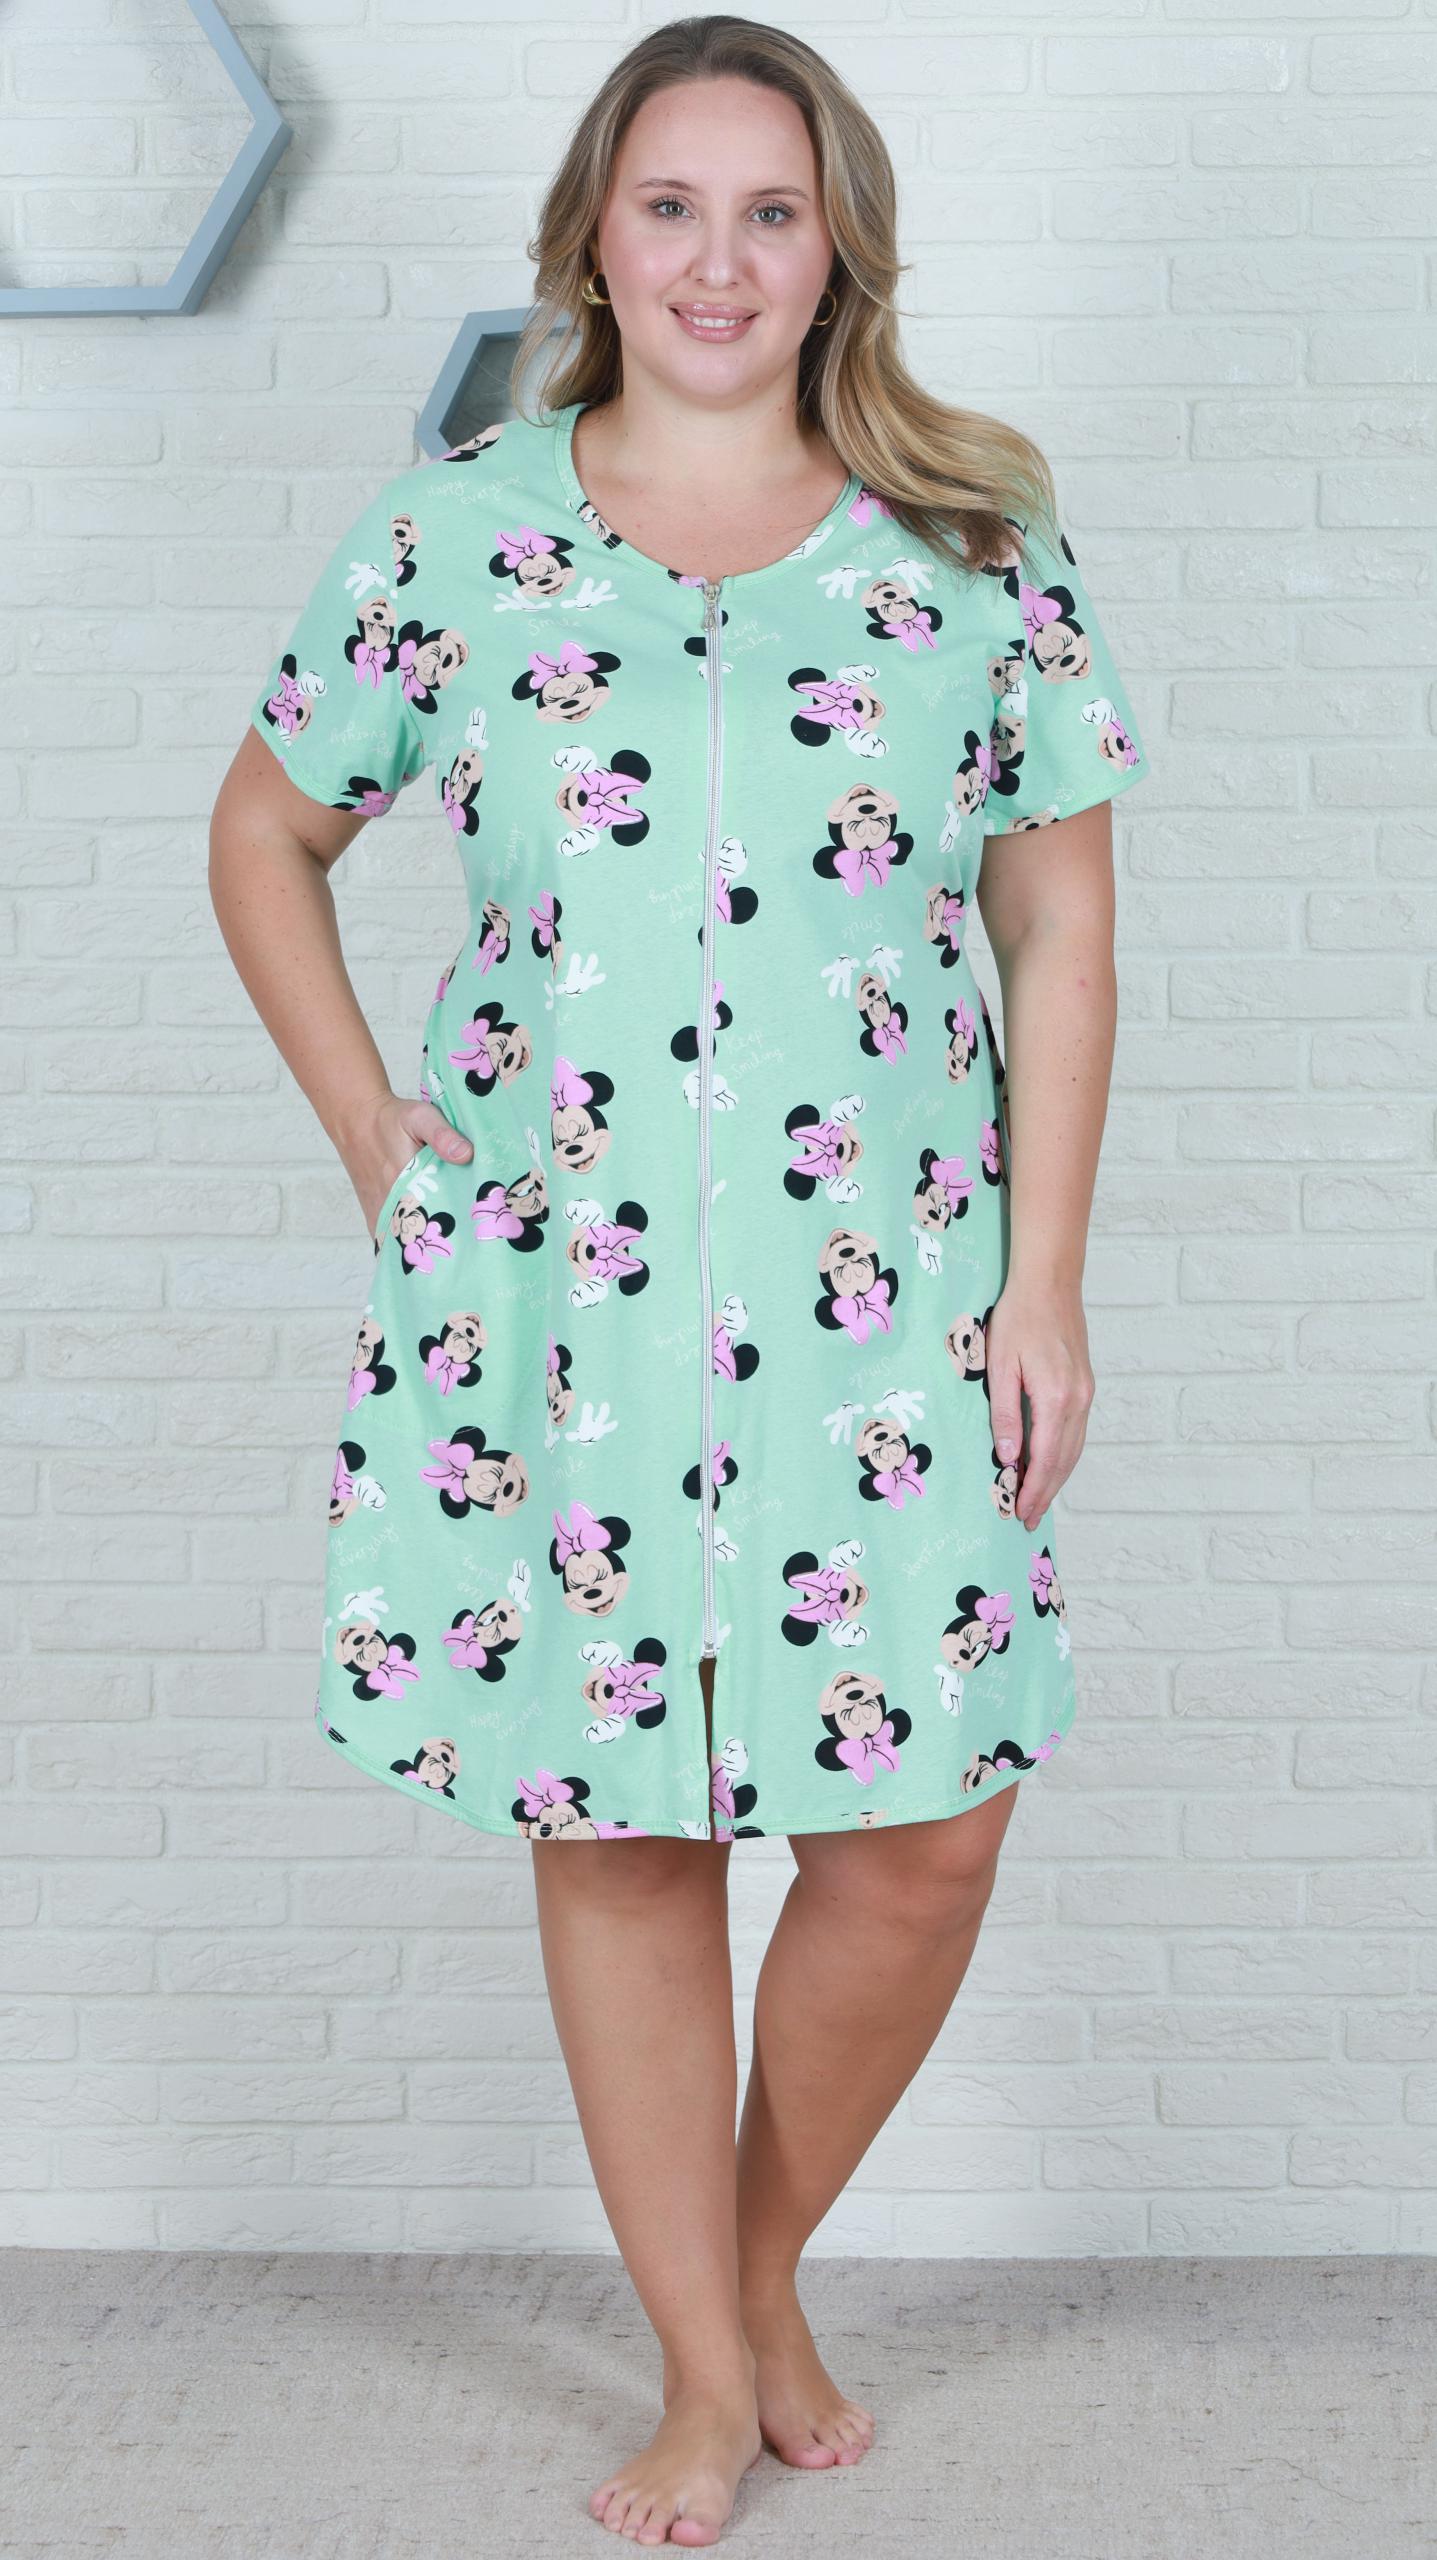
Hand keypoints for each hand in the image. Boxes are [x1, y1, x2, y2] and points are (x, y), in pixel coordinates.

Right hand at [344, 1090, 472, 1235]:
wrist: (356, 1120)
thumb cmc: (391, 1119)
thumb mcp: (420, 1116)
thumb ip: (442, 1135)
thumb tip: (466, 1155)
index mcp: (403, 1182)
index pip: (432, 1218)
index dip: (453, 1229)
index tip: (472, 1234)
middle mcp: (388, 1202)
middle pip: (420, 1234)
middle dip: (442, 1241)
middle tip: (466, 1242)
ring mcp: (379, 1211)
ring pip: (403, 1241)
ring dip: (422, 1245)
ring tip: (447, 1247)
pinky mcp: (374, 1212)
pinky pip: (389, 1239)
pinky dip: (404, 1244)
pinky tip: (422, 1248)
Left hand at [985, 1281, 1093, 1531]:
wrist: (1050, 1282)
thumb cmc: (1018, 1318)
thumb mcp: (999, 1365)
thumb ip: (1005, 1413)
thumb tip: (1009, 1458)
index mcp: (1055, 1397)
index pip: (1045, 1458)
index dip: (1033, 1489)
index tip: (1020, 1513)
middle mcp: (1078, 1399)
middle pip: (1065, 1460)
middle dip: (1046, 1492)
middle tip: (1028, 1519)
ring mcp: (1086, 1392)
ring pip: (1075, 1448)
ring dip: (1057, 1477)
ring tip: (1039, 1500)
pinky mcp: (1086, 1385)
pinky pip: (1077, 1431)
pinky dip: (1065, 1455)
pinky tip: (1051, 1464)